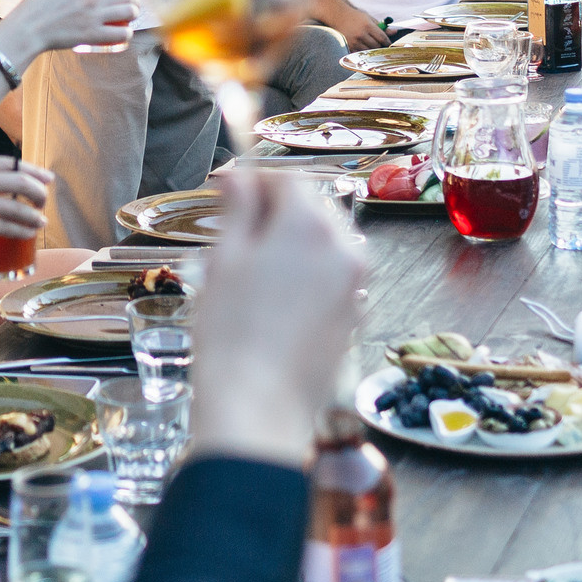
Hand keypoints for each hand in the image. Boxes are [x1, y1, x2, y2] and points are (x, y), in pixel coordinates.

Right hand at [0, 0, 135, 56]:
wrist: (28, 28)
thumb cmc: (36, 8)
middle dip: (132, 4)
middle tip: (129, 9)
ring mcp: (94, 15)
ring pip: (129, 14)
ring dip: (130, 19)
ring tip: (125, 22)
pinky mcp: (93, 34)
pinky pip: (122, 34)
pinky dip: (125, 34)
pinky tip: (120, 35)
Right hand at [0, 154, 50, 249]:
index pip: (12, 163)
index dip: (33, 170)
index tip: (47, 178)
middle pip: (20, 180)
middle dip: (38, 191)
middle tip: (44, 200)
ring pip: (17, 206)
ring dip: (34, 214)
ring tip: (41, 220)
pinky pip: (6, 227)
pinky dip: (22, 230)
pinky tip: (29, 233)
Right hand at [188, 171, 364, 467]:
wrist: (258, 404)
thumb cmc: (232, 331)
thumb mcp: (225, 259)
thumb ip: (239, 209)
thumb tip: (238, 177)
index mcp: (310, 224)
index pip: (288, 178)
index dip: (256, 180)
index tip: (229, 191)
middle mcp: (344, 248)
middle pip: (313, 207)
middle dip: (278, 209)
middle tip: (237, 229)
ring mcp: (355, 284)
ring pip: (326, 242)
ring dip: (295, 241)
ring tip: (254, 266)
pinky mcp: (356, 315)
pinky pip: (334, 277)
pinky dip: (310, 274)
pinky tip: (277, 297)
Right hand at [329, 1, 388, 51]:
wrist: (337, 15)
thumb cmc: (354, 16)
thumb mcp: (368, 18)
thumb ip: (381, 26)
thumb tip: (395, 32)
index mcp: (368, 26)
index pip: (383, 38)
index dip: (387, 41)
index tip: (387, 42)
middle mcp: (361, 34)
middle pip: (377, 46)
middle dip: (379, 45)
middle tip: (378, 42)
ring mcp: (354, 41)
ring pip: (369, 51)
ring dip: (371, 48)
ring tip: (369, 43)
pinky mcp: (348, 46)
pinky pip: (360, 53)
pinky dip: (362, 51)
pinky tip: (361, 45)